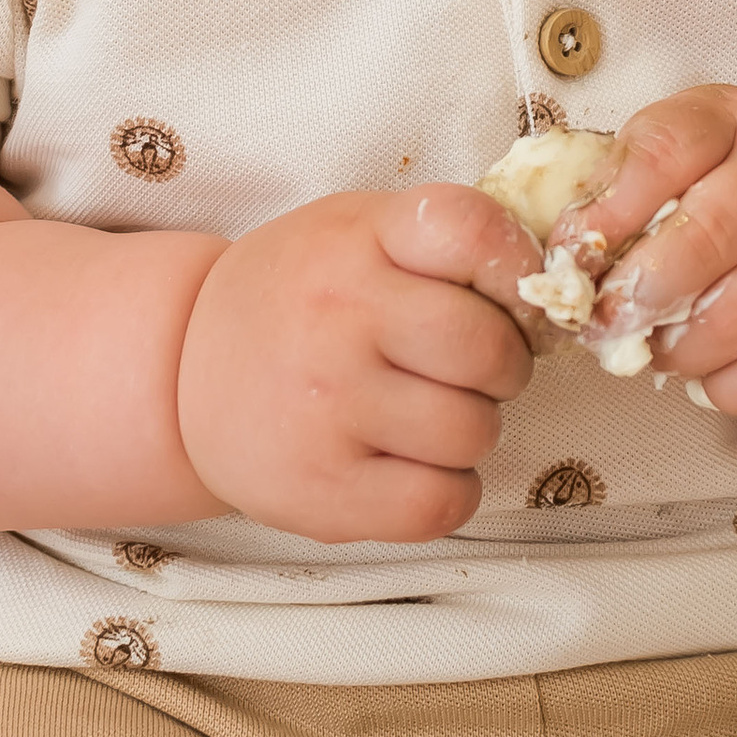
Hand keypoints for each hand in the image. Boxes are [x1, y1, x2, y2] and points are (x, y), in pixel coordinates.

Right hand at [178, 186, 537, 543]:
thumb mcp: (355, 233)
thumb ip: (443, 243)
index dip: (515, 266)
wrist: (181, 372)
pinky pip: (444, 503)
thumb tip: (555, 286)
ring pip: (475, 432)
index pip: (473, 232)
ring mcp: (327, 410)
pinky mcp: (322, 494)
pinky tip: (412, 464)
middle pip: (492, 350)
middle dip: (501, 365)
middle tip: (464, 367)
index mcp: (355, 240)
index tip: (507, 291)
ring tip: (421, 413)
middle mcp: (337, 320)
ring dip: (470, 429)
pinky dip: (449, 491)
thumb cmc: (298, 297)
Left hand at [556, 85, 736, 419]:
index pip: (668, 147)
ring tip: (658, 351)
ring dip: (681, 350)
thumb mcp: (692, 169)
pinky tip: (715, 374)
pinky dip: (729, 388)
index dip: (608, 209)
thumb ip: (628, 193)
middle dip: (641, 291)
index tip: (572, 258)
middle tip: (605, 324)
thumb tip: (566, 256)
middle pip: (710, 233)